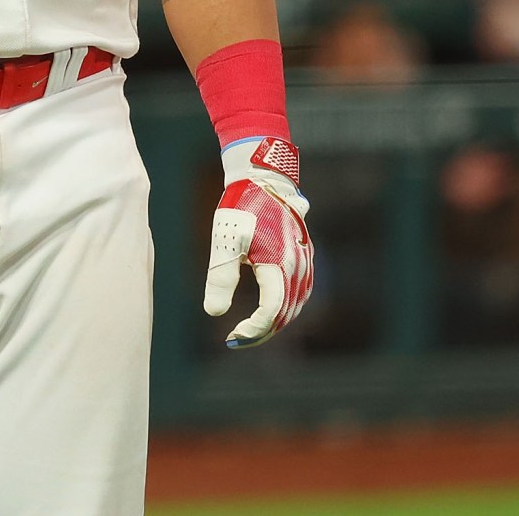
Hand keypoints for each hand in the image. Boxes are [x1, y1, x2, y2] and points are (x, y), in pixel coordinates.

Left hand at [204, 136, 312, 348]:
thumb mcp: (225, 243)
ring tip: (251, 330)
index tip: (232, 338)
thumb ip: (220, 278)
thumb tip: (213, 313)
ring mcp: (305, 261)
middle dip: (262, 331)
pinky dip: (286, 306)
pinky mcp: (304, 255)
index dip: (253, 330)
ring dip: (276, 321)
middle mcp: (298, 267)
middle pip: (286, 312)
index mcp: (279, 266)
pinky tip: (271, 310)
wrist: (263, 179)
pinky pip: (300, 290)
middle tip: (237, 340)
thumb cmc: (240, 208)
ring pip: (296, 304)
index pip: (272, 312)